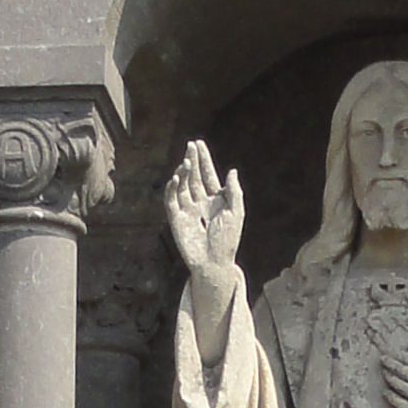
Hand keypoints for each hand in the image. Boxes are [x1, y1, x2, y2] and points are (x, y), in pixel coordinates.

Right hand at [164, 140, 243, 279]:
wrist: (214, 262)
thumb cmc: (228, 240)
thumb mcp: (236, 213)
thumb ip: (234, 192)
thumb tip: (232, 171)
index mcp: (215, 200)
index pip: (207, 175)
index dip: (204, 160)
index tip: (199, 144)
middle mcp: (200, 203)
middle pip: (194, 177)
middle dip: (192, 161)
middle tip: (190, 146)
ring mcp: (187, 210)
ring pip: (183, 186)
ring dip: (184, 173)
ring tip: (186, 162)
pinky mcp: (176, 219)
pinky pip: (171, 200)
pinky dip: (172, 188)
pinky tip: (177, 177)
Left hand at [382, 353, 407, 407]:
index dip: (402, 355)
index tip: (392, 351)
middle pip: (406, 372)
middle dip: (393, 364)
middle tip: (382, 358)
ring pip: (403, 387)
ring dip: (392, 379)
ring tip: (384, 372)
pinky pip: (404, 406)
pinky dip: (394, 399)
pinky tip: (387, 393)